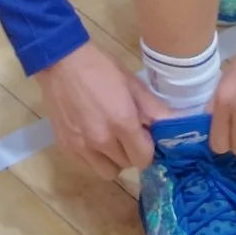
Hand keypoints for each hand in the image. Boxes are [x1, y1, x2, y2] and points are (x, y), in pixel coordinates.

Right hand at [38, 39, 161, 175]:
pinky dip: (94, 157)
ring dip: (113, 160)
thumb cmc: (101, 69)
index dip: (149, 150)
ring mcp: (81, 146)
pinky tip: (92, 137)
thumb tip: (174, 124)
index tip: (146, 139)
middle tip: (129, 136)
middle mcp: (101, 140)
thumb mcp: (132, 84)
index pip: (144, 158)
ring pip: (107, 172)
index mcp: (122, 122)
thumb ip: (154, 109)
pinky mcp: (65, 147)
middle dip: (132, 153)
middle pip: (127, 165)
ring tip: (111, 141)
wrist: (61, 63)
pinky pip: (87, 165)